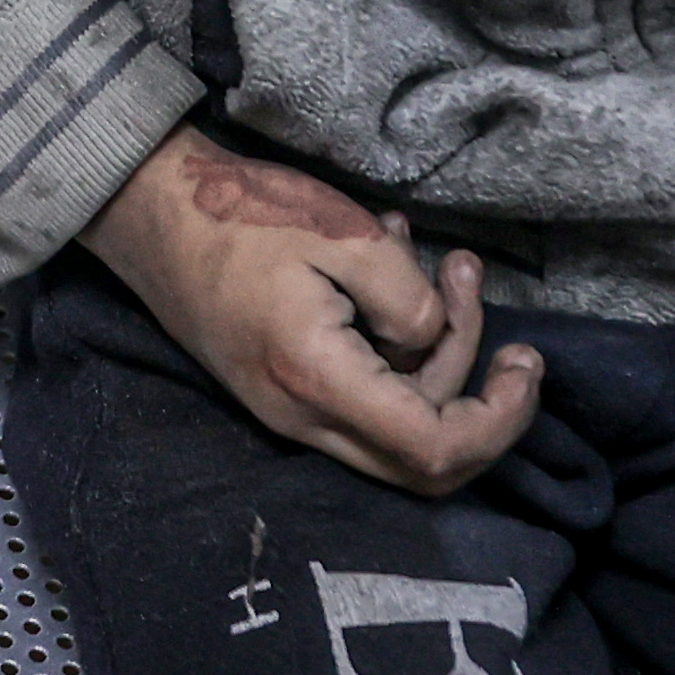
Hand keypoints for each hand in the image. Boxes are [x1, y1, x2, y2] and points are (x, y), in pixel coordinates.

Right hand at [87, 127, 542, 493]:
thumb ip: (409, 300)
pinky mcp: (283, 392)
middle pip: (423, 465)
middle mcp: (301, 419)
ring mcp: (288, 413)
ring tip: (449, 265)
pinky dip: (400, 353)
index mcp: (318, 381)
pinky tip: (397, 271)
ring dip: (441, 356)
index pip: (434, 450)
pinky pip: (364, 400)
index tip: (525, 363)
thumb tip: (432, 344)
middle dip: (481, 399)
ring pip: (396, 431)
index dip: (500, 421)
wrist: (148, 209)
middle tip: (492, 312)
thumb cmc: (240, 214)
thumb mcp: (344, 234)